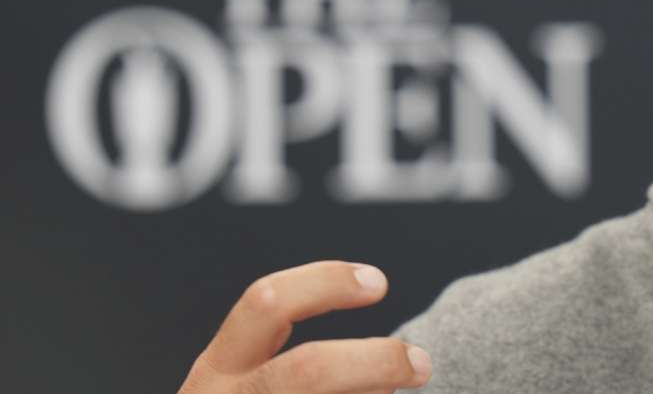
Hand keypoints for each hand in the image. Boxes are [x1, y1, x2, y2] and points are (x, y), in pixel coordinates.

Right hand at [178, 261, 430, 392]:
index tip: (378, 282)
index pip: (268, 303)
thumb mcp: (253, 388)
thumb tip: (393, 371)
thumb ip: (308, 372)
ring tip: (395, 392)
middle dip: (376, 360)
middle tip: (420, 364)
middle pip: (309, 369)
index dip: (326, 282)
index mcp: (218, 369)